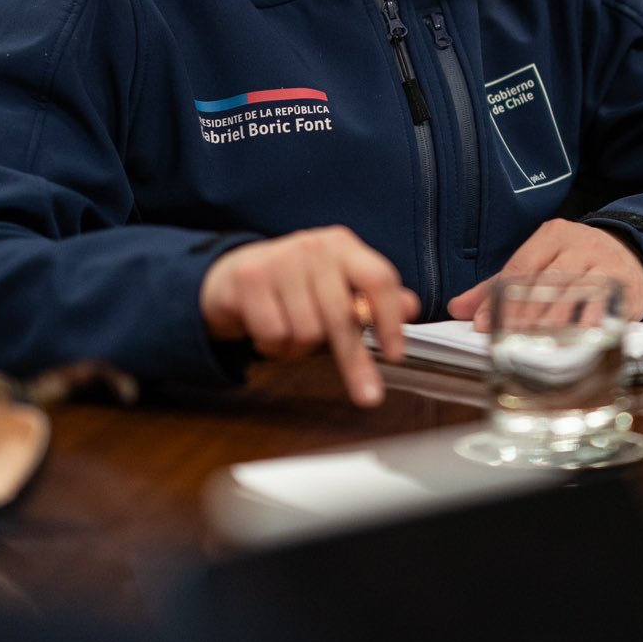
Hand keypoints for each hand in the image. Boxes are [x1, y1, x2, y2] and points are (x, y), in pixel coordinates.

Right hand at [198, 226, 418, 406]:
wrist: (232, 276)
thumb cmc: (294, 286)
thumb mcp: (337, 287)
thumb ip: (373, 300)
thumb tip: (411, 308)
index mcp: (343, 245)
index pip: (379, 279)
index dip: (390, 319)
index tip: (396, 354)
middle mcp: (314, 246)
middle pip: (343, 316)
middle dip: (355, 362)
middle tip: (368, 396)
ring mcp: (280, 259)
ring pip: (307, 331)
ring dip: (300, 347)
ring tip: (292, 331)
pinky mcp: (250, 279)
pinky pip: (275, 335)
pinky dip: (275, 346)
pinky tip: (269, 328)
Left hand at [446, 219, 642, 330]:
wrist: (632, 254)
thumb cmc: (576, 263)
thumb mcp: (539, 264)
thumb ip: (499, 286)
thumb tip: (458, 307)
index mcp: (552, 235)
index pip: (521, 267)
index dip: (501, 298)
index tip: (485, 325)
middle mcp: (578, 245)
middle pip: (547, 280)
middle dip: (526, 312)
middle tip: (510, 338)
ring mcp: (603, 262)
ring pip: (574, 292)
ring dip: (554, 320)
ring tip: (536, 343)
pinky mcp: (623, 283)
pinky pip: (604, 303)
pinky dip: (589, 321)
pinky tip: (576, 338)